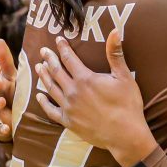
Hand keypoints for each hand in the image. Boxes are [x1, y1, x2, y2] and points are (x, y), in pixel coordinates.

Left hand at [36, 32, 155, 166]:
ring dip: (44, 77)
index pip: (69, 59)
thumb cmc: (127, 105)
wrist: (125, 135)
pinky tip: (39, 96)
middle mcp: (73, 92)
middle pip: (56, 71)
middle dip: (49, 59)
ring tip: (38, 68)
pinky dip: (43, 102)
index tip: (58, 39)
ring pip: (51, 89)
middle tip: (43, 51)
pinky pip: (51, 111)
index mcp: (85, 79)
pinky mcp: (68, 122)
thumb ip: (115, 54)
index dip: (63, 48)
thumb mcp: (124, 77)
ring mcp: (69, 108)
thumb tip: (115, 31)